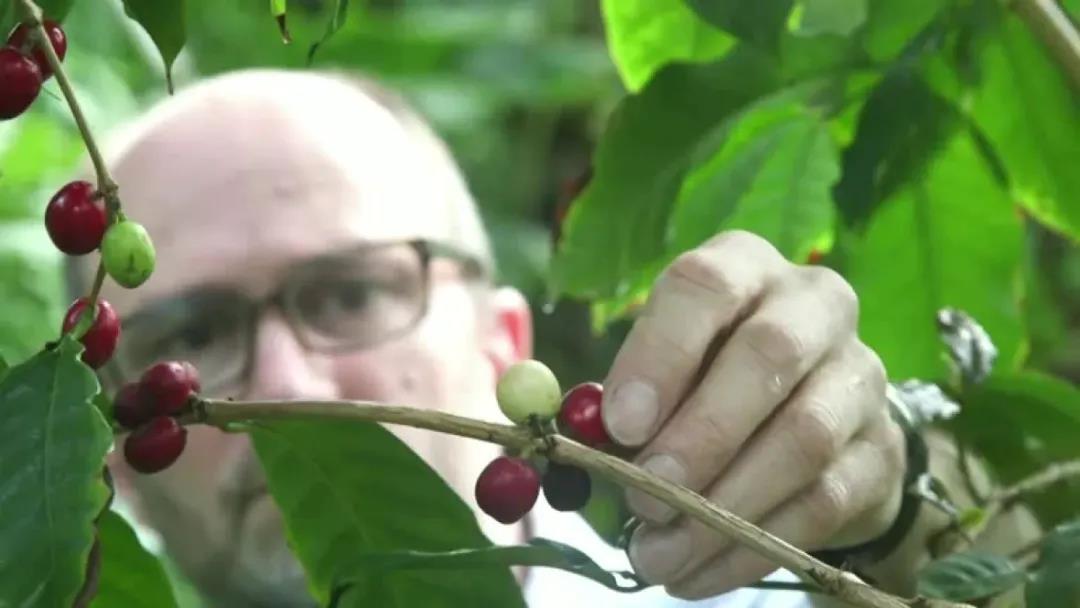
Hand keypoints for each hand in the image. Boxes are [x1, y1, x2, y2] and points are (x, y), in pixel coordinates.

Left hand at [602, 231, 905, 599]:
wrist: (812, 420)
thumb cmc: (708, 380)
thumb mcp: (663, 370)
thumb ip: (628, 398)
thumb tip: (591, 441)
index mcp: (745, 269)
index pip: (707, 285)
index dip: (661, 353)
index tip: (620, 424)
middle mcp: (814, 307)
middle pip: (770, 354)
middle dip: (701, 434)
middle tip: (644, 495)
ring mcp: (859, 377)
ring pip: (804, 436)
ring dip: (723, 505)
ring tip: (660, 552)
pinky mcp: (882, 450)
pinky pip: (824, 503)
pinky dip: (753, 546)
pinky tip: (699, 571)